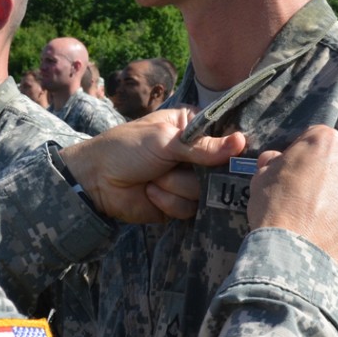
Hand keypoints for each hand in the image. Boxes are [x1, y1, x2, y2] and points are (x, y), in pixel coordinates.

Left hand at [60, 108, 245, 223]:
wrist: (96, 181)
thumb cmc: (126, 148)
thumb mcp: (165, 140)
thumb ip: (203, 146)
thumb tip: (241, 142)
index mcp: (190, 128)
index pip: (225, 137)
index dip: (228, 148)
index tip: (231, 154)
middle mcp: (193, 154)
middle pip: (219, 169)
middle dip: (194, 172)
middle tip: (173, 166)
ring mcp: (186, 180)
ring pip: (203, 191)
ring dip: (174, 186)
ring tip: (153, 178)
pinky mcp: (178, 203)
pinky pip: (189, 208)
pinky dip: (168, 201)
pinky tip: (150, 192)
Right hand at [247, 126, 337, 276]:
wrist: (292, 257)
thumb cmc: (273, 212)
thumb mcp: (261, 178)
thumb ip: (273, 163)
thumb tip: (274, 160)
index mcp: (326, 144)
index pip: (318, 140)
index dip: (305, 158)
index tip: (295, 175)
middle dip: (331, 181)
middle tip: (311, 203)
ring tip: (323, 228)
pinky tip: (335, 243)